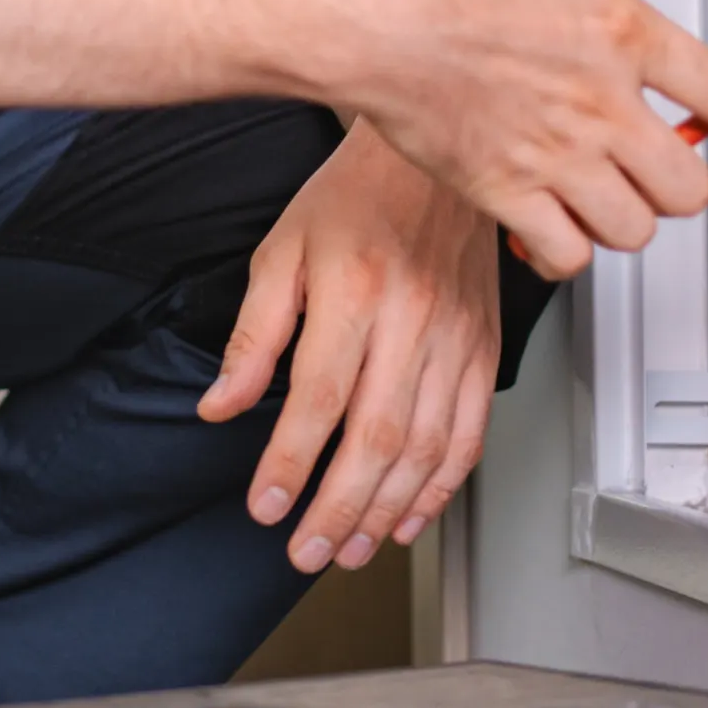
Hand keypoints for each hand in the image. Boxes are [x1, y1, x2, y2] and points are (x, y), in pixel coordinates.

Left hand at [198, 122, 500, 573]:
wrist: (437, 155)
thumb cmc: (358, 195)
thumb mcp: (282, 250)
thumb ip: (254, 335)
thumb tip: (223, 405)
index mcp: (356, 293)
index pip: (319, 400)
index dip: (291, 464)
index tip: (267, 507)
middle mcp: (413, 320)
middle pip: (378, 438)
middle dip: (340, 508)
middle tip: (309, 551)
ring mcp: (457, 338)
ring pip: (428, 446)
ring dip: (390, 509)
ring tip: (354, 547)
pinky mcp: (485, 348)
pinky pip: (471, 431)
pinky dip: (444, 484)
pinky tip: (413, 512)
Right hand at [282, 0, 707, 280]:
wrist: (361, 5)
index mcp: (620, 30)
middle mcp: (600, 106)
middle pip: (689, 185)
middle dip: (684, 182)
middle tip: (668, 167)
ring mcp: (553, 157)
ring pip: (634, 230)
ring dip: (628, 220)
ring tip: (613, 201)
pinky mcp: (499, 192)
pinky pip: (563, 257)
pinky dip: (564, 254)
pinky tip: (553, 232)